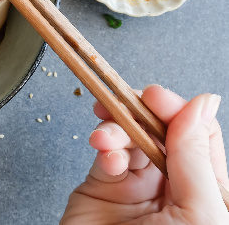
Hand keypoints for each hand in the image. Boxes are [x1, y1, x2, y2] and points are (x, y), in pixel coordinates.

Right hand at [62, 85, 228, 223]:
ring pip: (129, 135)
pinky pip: (105, 153)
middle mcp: (174, 186)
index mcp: (209, 193)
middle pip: (161, 129)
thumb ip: (197, 158)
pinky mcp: (102, 187)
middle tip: (130, 102)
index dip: (178, 111)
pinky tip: (104, 155)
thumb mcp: (199, 216)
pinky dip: (103, 147)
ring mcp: (138, 186)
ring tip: (105, 139)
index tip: (157, 98)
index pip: (198, 136)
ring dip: (115, 128)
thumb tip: (201, 105)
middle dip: (142, 112)